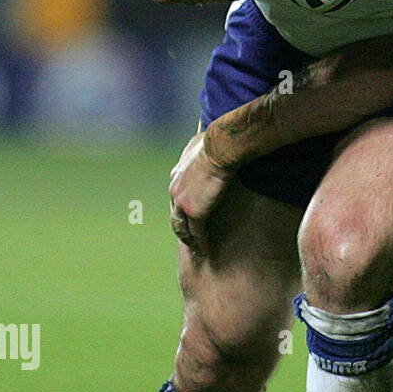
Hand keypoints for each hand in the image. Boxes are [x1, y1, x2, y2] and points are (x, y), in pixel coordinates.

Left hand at [169, 131, 233, 254]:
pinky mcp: (195, 212)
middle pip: (175, 215)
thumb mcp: (199, 142)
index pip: (176, 197)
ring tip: (196, 250)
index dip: (182, 209)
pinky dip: (200, 243)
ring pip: (182, 228)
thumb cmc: (214, 142)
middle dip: (182, 229)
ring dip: (188, 240)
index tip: (188, 216)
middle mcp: (174, 191)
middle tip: (189, 240)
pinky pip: (197, 232)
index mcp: (176, 176)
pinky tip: (206, 251)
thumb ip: (197, 148)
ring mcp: (183, 203)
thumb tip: (203, 140)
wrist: (218, 149)